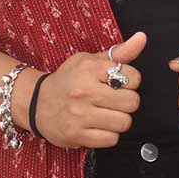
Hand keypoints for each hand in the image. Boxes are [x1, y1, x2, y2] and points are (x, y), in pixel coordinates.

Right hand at [34, 32, 145, 148]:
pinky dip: (109, 134)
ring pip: (124, 123)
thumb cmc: (68, 80)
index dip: (131, 81)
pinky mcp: (77, 135)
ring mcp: (79, 115)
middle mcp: (84, 91)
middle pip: (132, 102)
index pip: (132, 77)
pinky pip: (111, 139)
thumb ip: (119, 52)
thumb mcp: (89, 60)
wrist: (36, 103)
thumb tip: (141, 38)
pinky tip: (98, 126)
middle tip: (115, 100)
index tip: (119, 82)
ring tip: (107, 113)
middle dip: (128, 102)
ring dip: (119, 120)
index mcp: (89, 68)